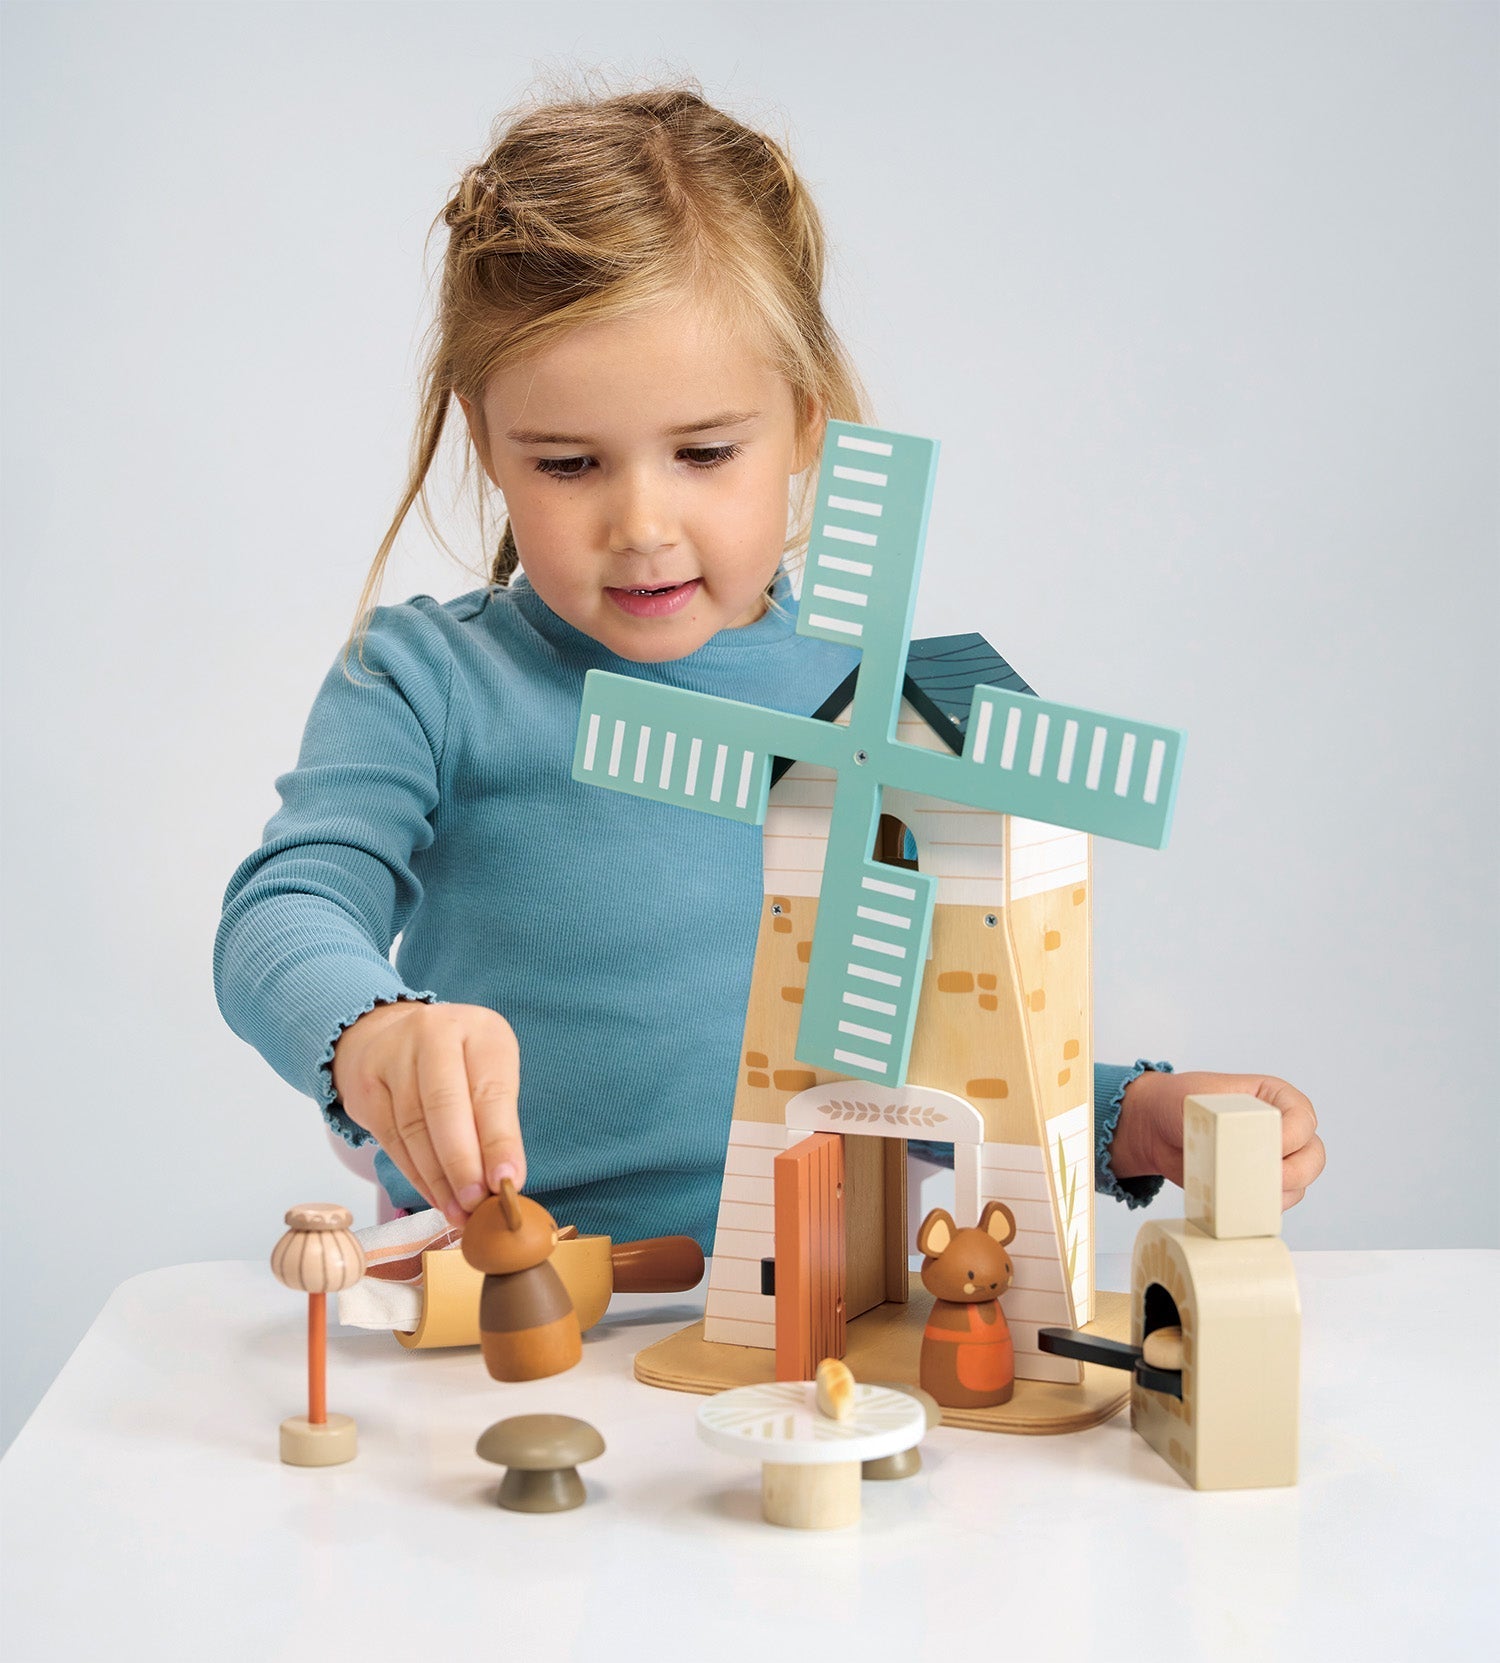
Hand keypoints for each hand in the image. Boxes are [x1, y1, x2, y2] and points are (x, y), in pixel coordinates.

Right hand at [331, 1001, 523, 1226]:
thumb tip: (503, 1183)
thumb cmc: (460, 1064)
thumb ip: (498, 1123)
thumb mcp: (490, 1075)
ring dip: (437, 1179)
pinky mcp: (366, 1083)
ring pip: (414, 1128)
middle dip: (462, 1164)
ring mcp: (393, 1054)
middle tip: (475, 1204)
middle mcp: (434, 1032)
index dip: (499, 1141)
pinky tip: (435, 1196)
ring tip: (458, 1211)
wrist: (396, 1036)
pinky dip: (414, 1175)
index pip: (491, 1091)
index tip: (508, 1182)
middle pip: (445, 1107)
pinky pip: (390, 1138)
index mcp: (480, 1029)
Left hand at [1110, 1069, 1324, 1209]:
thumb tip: (1245, 1151)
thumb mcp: (1200, 1103)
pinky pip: (1276, 1203)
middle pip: (1312, 1156)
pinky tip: (1243, 1206)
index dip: (1292, 1137)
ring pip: (1299, 1184)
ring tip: (1247, 1192)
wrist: (1155, 1128)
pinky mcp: (1258, 1184)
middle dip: (1295, 1172)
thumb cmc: (1177, 1103)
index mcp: (1275, 1098)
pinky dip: (1264, 1208)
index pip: (1303, 1119)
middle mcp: (1283, 1128)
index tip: (1269, 1147)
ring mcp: (1273, 1159)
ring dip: (1279, 1194)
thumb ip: (1226, 1122)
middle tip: (1268, 1180)